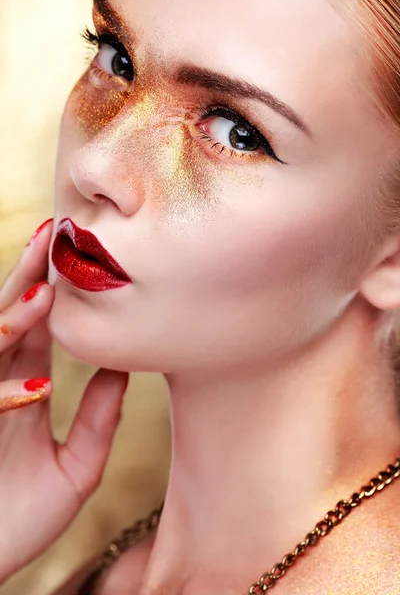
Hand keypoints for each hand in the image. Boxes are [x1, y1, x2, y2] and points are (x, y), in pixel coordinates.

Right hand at [0, 219, 128, 581]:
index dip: (52, 289)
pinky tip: (37, 390)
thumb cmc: (21, 519)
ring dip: (12, 320)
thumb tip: (127, 371)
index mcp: (23, 385)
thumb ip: (98, 420)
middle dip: (25, 279)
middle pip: (9, 320)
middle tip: (48, 236)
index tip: (72, 253)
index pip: (37, 326)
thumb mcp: (76, 469)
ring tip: (44, 293)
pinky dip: (4, 396)